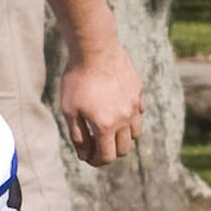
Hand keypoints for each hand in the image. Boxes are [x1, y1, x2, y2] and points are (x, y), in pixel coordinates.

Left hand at [57, 48, 145, 165]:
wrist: (95, 48)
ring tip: (109, 129)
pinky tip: (118, 109)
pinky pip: (140, 112)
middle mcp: (124, 119)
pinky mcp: (139, 91)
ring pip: (136, 132)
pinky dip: (131, 117)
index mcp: (105, 126)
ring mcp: (134, 105)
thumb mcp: (70, 109)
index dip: (97, 161)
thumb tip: (84, 155)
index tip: (89, 157)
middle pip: (124, 149)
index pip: (107, 157)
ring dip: (123, 137)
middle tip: (97, 145)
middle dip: (110, 152)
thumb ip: (78, 135)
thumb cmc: (78, 78)